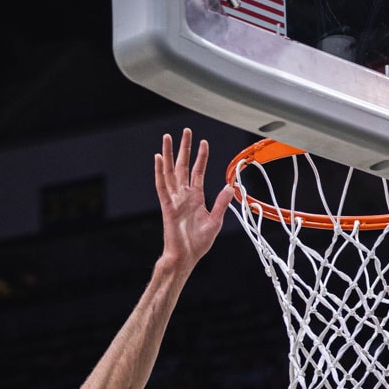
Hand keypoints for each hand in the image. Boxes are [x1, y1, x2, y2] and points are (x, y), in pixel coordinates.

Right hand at [155, 130, 232, 277]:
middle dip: (184, 148)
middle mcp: (184, 195)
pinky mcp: (167, 206)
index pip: (198, 172)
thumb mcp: (215, 221)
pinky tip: (158, 158)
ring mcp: (174, 199)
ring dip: (168, 155)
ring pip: (169, 172)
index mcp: (196, 198)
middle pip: (182, 166)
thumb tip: (230, 187)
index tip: (203, 142)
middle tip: (185, 131)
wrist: (186, 257)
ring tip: (167, 138)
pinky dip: (159, 172)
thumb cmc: (198, 243)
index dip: (201, 157)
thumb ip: (221, 203)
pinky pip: (162, 186)